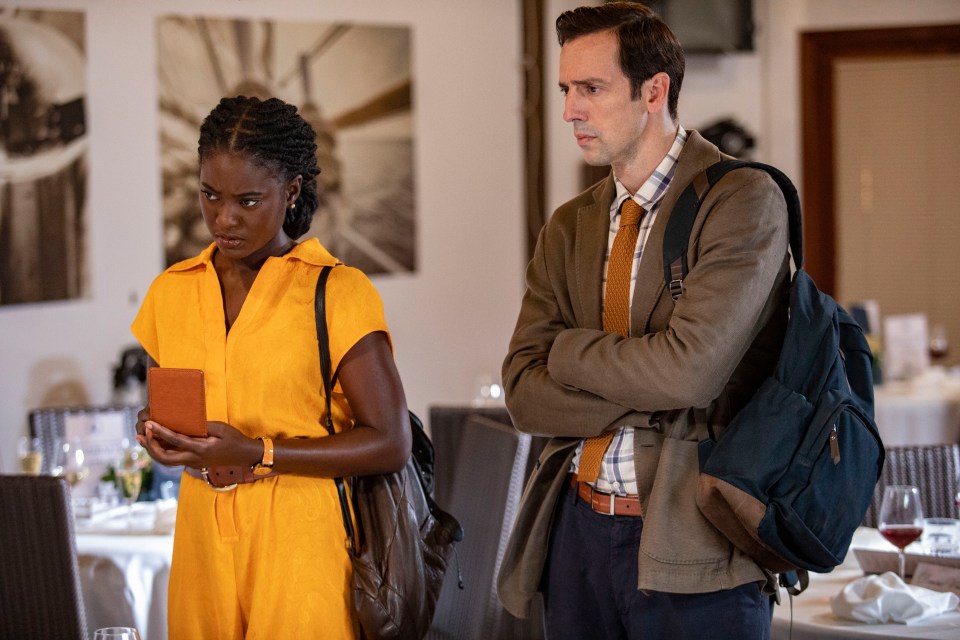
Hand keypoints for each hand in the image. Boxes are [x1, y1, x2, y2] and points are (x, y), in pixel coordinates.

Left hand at [140, 419, 260, 468]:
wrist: (244, 456)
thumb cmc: (234, 439)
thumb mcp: (220, 428)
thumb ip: (202, 426)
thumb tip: (186, 422)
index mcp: (201, 449)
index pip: (175, 440)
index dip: (160, 432)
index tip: (149, 423)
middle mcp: (194, 459)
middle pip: (164, 458)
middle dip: (150, 447)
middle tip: (142, 434)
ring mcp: (193, 463)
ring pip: (166, 461)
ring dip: (153, 450)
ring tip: (143, 438)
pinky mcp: (193, 463)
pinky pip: (173, 460)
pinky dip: (162, 452)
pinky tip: (156, 443)